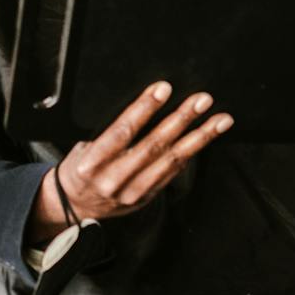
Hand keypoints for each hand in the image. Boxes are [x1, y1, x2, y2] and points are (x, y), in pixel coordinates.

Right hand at [29, 81, 232, 238]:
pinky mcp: (147, 198)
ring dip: (199, 138)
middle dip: (181, 120)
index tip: (163, 89)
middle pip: (153, 145)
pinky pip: (173, 173)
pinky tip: (206, 138)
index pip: (122, 131)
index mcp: (93, 163)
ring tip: (218, 120)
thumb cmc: (81, 167)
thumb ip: (109, 132)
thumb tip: (144, 104)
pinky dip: (192, 154)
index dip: (144, 108)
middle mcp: (114, 179)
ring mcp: (133, 192)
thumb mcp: (83, 146)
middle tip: (201, 101)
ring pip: (171, 161)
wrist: (75, 206)